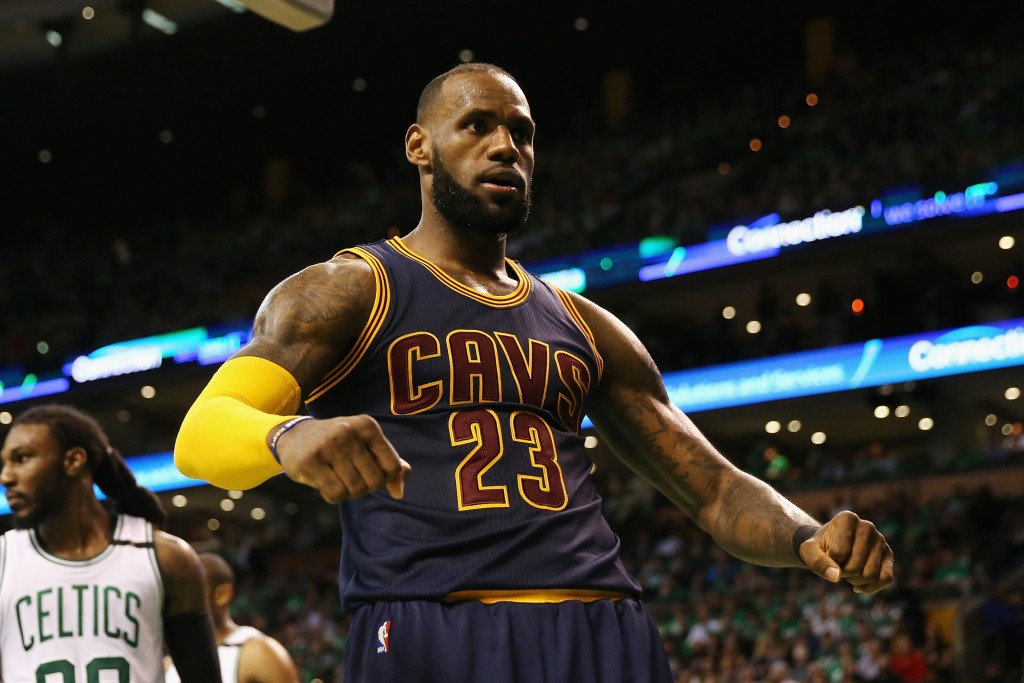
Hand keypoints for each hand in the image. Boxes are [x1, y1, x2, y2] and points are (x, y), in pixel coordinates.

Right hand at [274, 415, 410, 502]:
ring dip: (350, 493)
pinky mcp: (310, 462)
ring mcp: (328, 446)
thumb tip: (399, 492)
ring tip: (340, 481)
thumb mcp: (366, 445)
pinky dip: (334, 496)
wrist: (294, 435)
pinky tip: (327, 485)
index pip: (392, 466)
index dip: (386, 479)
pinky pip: (335, 494)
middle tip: (354, 480)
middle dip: (367, 488)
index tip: (372, 475)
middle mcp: (349, 432)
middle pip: (375, 481)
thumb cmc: (338, 444)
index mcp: (367, 426)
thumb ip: (389, 464)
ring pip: (355, 489)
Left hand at [799, 510, 893, 593]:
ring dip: (854, 580)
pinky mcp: (888, 555)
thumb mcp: (808, 552)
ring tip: (846, 570)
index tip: (827, 553)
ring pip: (870, 574)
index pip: (839, 552)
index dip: (830, 560)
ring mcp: (880, 540)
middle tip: (837, 564)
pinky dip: (871, 588)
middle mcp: (867, 526)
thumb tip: (836, 576)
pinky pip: (886, 578)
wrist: (829, 548)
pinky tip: (858, 587)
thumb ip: (817, 561)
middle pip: (856, 566)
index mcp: (848, 518)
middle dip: (842, 572)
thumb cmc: (819, 547)